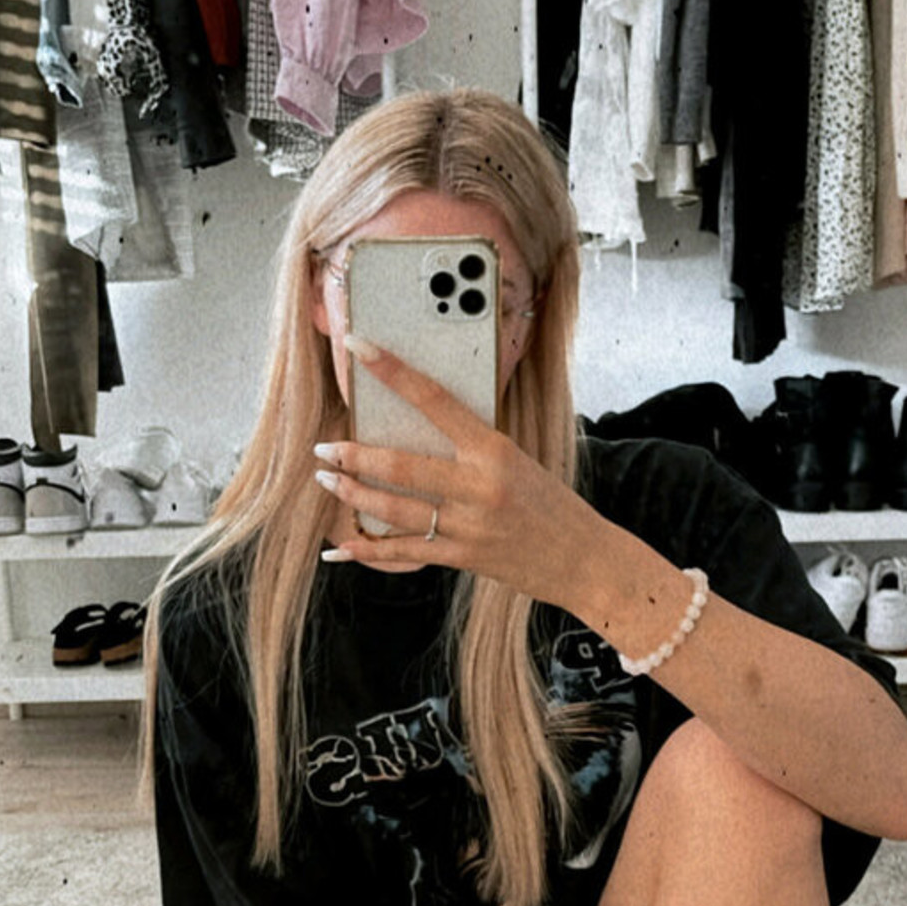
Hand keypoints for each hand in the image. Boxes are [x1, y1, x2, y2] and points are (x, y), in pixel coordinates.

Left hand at [312, 338, 607, 611]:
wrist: (582, 558)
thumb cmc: (548, 503)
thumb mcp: (515, 459)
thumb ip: (470, 445)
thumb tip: (417, 427)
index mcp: (493, 449)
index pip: (434, 399)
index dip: (392, 371)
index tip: (358, 347)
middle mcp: (478, 486)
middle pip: (400, 465)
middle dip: (353, 455)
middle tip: (324, 447)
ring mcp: (468, 526)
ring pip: (394, 508)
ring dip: (353, 494)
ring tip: (327, 480)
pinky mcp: (461, 557)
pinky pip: (403, 553)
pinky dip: (367, 551)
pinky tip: (340, 548)